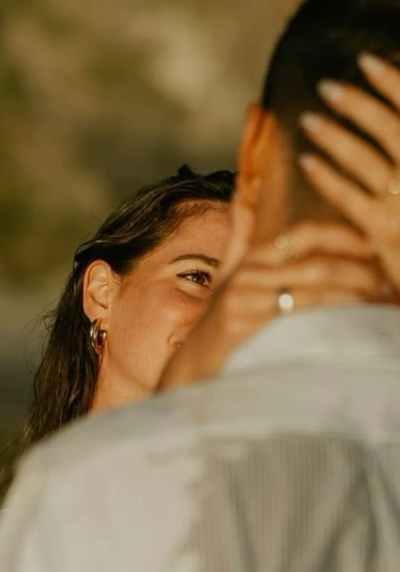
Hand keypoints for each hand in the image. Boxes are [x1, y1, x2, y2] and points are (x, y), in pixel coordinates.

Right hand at [158, 220, 382, 388]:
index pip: (303, 234)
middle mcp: (249, 277)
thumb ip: (237, 242)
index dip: (343, 236)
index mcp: (252, 261)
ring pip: (314, 292)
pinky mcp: (246, 328)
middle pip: (318, 265)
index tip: (372, 246)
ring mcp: (246, 303)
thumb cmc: (216, 327)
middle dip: (360, 273)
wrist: (192, 371)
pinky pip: (300, 320)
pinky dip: (331, 321)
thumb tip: (240, 199)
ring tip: (378, 306)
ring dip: (354, 299)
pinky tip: (352, 327)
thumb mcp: (225, 281)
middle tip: (386, 283)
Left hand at [298, 53, 399, 290]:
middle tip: (329, 86)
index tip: (372, 62)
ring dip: (336, 133)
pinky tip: (306, 161)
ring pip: (366, 157)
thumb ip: (397, 167)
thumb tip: (384, 144)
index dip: (396, 83)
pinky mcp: (384, 232)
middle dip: (360, 102)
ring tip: (310, 118)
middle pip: (391, 128)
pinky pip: (349, 195)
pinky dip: (327, 174)